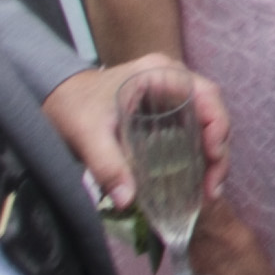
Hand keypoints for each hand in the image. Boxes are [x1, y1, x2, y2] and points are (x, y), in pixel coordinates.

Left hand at [41, 54, 224, 211]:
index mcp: (161, 73)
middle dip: (218, 150)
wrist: (56, 98)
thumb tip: (128, 201)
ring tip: (208, 189)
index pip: (206, 95)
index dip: (217, 126)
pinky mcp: (166, 112)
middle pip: (212, 112)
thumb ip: (107, 165)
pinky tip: (194, 179)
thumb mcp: (87, 134)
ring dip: (212, 156)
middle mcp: (174, 80)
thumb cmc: (73, 107)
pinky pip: (192, 131)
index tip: (212, 158)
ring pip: (206, 124)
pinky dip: (197, 155)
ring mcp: (172, 96)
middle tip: (213, 187)